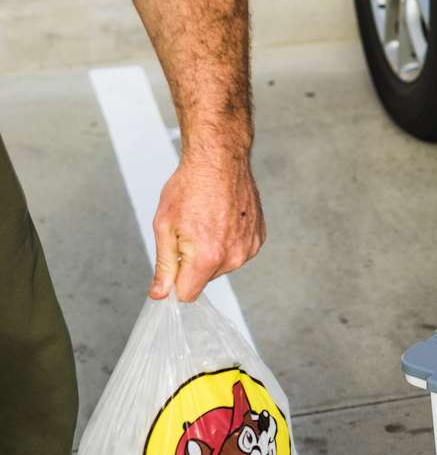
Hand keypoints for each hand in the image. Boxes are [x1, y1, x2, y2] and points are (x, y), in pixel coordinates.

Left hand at [149, 155, 265, 301]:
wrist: (220, 161)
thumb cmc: (190, 187)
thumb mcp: (165, 226)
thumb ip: (164, 265)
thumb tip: (161, 294)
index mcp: (207, 257)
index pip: (187, 294)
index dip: (175, 281)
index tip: (173, 262)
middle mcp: (233, 257)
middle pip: (205, 279)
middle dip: (194, 263)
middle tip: (190, 231)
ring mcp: (249, 248)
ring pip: (222, 266)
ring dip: (212, 252)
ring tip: (208, 222)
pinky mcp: (258, 238)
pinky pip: (238, 252)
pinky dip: (228, 241)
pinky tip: (223, 219)